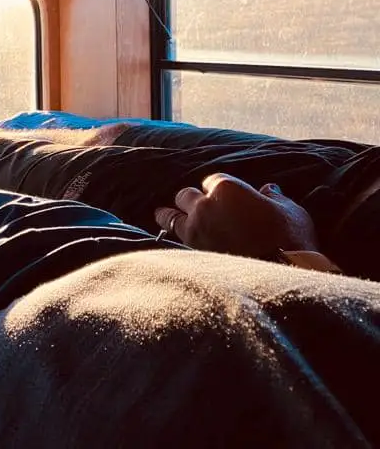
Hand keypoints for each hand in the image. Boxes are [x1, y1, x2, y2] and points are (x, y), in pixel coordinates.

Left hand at [155, 174, 319, 258]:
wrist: (283, 271)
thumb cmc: (291, 237)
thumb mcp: (290, 210)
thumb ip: (274, 197)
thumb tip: (269, 190)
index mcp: (226, 188)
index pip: (211, 180)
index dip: (216, 188)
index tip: (218, 194)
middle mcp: (204, 206)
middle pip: (185, 196)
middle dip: (189, 199)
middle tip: (188, 204)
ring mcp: (196, 230)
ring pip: (171, 218)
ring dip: (169, 217)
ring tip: (162, 215)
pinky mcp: (194, 253)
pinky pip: (177, 241)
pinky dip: (176, 239)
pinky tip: (175, 240)